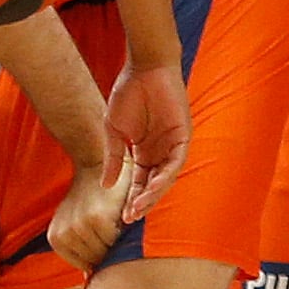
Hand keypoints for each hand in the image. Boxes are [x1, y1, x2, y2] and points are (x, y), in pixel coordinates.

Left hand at [46, 160, 132, 272]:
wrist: (94, 164)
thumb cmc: (91, 197)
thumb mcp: (76, 223)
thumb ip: (81, 249)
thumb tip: (89, 278)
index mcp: (56, 239)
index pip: (85, 265)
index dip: (100, 257)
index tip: (106, 240)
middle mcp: (64, 235)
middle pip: (96, 261)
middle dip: (108, 251)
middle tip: (115, 231)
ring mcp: (80, 227)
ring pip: (107, 253)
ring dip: (117, 242)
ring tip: (117, 224)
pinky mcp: (97, 219)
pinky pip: (116, 241)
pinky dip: (124, 233)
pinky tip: (121, 218)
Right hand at [102, 62, 189, 222]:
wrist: (143, 69)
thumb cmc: (127, 94)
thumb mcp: (114, 131)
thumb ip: (113, 157)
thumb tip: (106, 185)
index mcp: (144, 151)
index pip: (139, 182)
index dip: (131, 199)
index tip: (121, 217)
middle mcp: (160, 152)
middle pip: (153, 185)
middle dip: (142, 203)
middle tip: (129, 219)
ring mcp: (172, 145)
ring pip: (165, 178)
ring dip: (153, 194)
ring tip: (139, 208)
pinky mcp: (182, 136)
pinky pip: (176, 162)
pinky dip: (165, 176)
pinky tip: (153, 187)